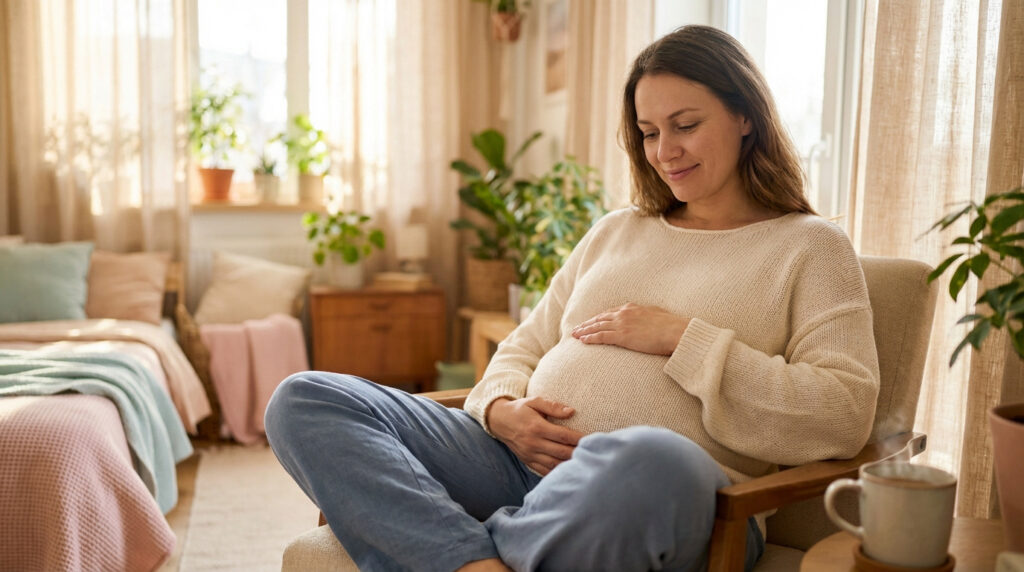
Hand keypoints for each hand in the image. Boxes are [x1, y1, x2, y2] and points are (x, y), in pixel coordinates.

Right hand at [487, 397, 583, 475]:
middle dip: (578, 453)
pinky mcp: (527, 461)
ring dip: (569, 465)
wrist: (499, 421)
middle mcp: (533, 443)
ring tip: (585, 464)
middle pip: (561, 452)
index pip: (563, 435)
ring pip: (554, 464)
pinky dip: (557, 473)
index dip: (579, 438)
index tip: (592, 438)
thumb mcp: (534, 401)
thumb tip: (571, 411)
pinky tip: (569, 472)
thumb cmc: (520, 409)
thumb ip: (553, 406)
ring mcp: (530, 454)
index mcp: (537, 427)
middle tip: (594, 452)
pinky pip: (544, 471)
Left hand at [571, 303, 689, 355]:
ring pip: (597, 326)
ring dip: (584, 331)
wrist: (675, 332)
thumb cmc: (671, 326)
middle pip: (600, 318)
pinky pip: (601, 336)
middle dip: (587, 324)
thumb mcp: (656, 315)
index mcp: (632, 308)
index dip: (598, 318)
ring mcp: (622, 324)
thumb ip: (646, 316)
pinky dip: (590, 338)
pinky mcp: (623, 336)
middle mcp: (624, 313)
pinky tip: (583, 341)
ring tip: (574, 335)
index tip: (590, 322)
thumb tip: (646, 319)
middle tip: (576, 329)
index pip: (609, 313)